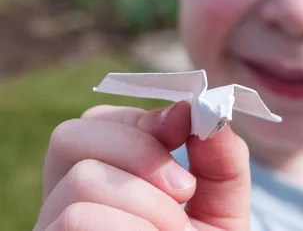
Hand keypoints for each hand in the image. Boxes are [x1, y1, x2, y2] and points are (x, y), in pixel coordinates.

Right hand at [35, 101, 249, 229]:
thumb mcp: (222, 204)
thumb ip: (220, 156)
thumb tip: (203, 108)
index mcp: (107, 177)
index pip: (99, 120)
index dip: (145, 120)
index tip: (187, 130)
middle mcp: (68, 201)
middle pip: (73, 136)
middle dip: (141, 152)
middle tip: (184, 189)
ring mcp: (54, 230)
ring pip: (81, 180)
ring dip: (146, 204)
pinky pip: (77, 219)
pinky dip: (130, 227)